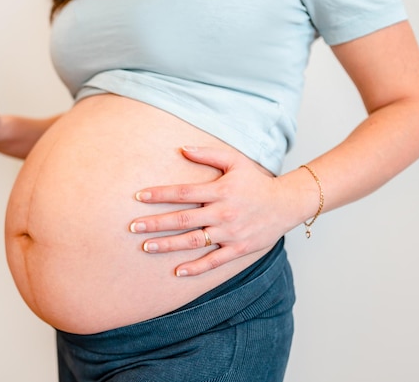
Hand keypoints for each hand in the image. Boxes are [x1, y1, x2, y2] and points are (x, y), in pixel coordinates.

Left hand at [129, 146, 292, 276]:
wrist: (286, 204)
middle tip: (132, 227)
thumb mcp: (235, 161)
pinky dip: (195, 268)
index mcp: (220, 191)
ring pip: (193, 241)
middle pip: (182, 219)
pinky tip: (177, 271)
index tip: (139, 196)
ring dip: (168, 245)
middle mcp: (222, 213)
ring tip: (146, 246)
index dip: (159, 194)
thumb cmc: (256, 181)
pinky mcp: (238, 249)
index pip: (183, 192)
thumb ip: (208, 154)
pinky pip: (213, 261)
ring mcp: (230, 233)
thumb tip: (182, 148)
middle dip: (155, 223)